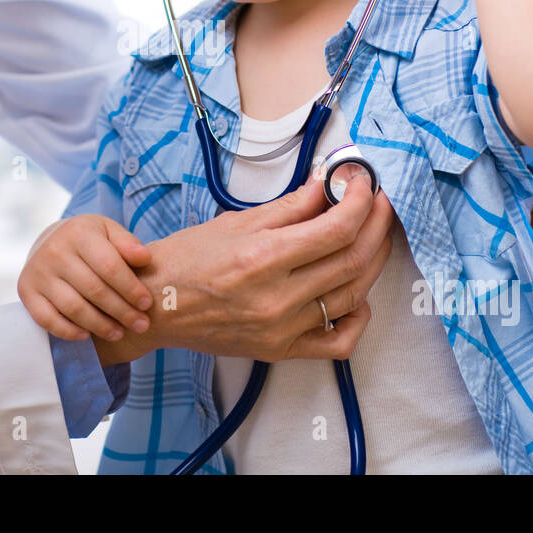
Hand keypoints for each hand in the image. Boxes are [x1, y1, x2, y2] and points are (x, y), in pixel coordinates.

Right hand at [17, 214, 153, 342]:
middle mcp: (54, 251)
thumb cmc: (89, 240)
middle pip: (94, 290)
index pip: (110, 266)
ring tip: (119, 333)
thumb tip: (145, 259)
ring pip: (73, 307)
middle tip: (141, 325)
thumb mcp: (108, 232)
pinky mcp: (26, 291)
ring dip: (99, 325)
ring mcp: (37, 273)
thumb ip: (128, 243)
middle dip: (122, 311)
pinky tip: (88, 336)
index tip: (147, 303)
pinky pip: (47, 319)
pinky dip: (68, 331)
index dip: (131, 288)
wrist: (49, 241)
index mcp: (79, 233)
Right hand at [95, 172, 396, 366]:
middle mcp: (277, 298)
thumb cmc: (187, 258)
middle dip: (375, 224)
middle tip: (378, 202)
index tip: (364, 182)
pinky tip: (356, 293)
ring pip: (352, 295)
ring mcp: (282, 329)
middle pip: (352, 259)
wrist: (154, 305)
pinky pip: (338, 342)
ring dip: (373, 261)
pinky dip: (358, 317)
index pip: (337, 229)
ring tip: (373, 235)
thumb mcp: (236, 222)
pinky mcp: (281, 350)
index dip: (360, 201)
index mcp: (262, 258)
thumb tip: (329, 185)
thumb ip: (290, 207)